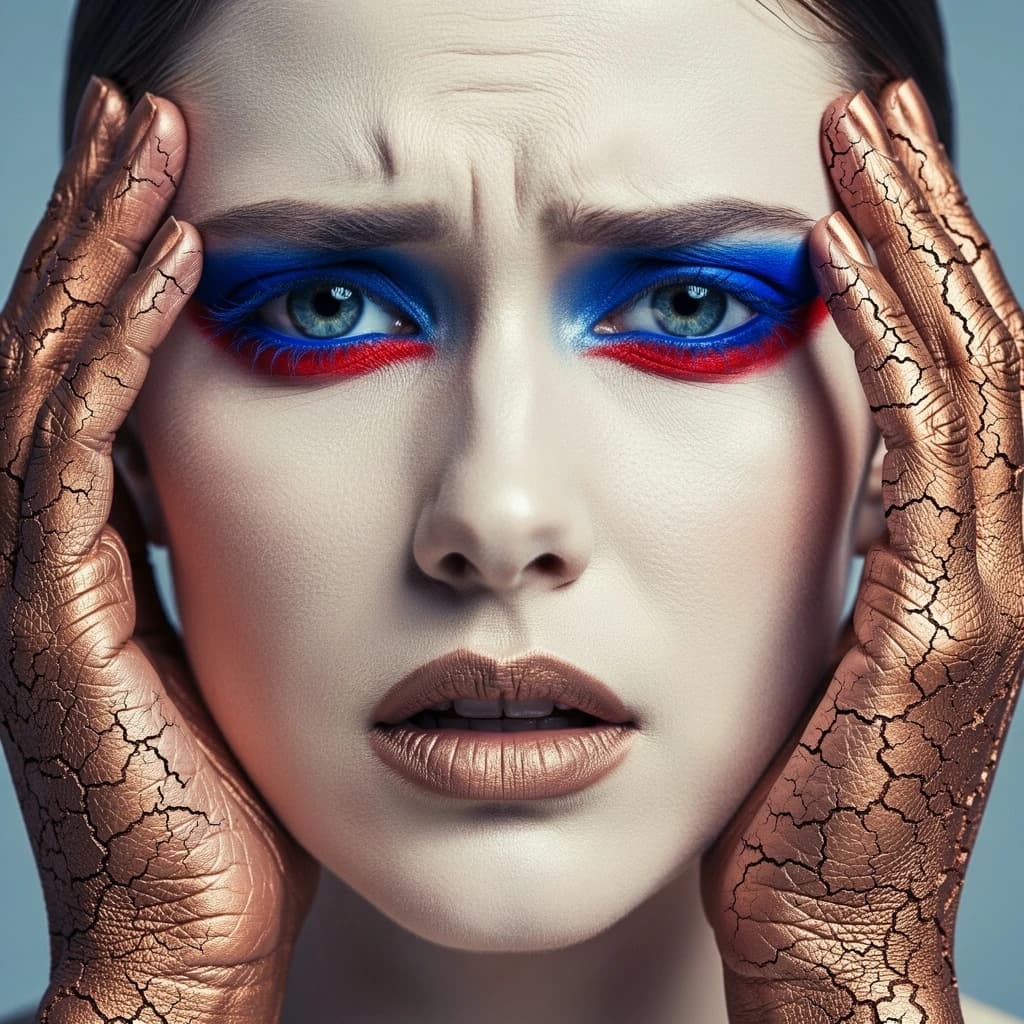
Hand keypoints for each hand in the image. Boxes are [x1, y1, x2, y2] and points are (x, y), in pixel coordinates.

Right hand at [0, 77, 316, 1022]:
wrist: (186, 930)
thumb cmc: (226, 802)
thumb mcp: (228, 652)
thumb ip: (217, 565)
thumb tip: (236, 486)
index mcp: (79, 551)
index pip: (85, 373)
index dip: (113, 269)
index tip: (165, 182)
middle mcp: (31, 545)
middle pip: (53, 343)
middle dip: (93, 222)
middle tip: (139, 113)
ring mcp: (28, 573)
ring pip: (52, 367)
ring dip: (100, 246)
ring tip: (148, 138)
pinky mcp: (53, 608)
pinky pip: (84, 442)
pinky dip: (126, 343)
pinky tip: (175, 260)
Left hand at [701, 78, 1023, 1023]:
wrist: (827, 928)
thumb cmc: (804, 804)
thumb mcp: (818, 657)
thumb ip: (833, 568)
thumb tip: (807, 496)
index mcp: (958, 552)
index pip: (952, 370)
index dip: (915, 261)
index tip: (858, 177)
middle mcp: (994, 550)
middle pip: (974, 340)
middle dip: (923, 213)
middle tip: (868, 110)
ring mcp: (983, 581)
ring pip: (965, 368)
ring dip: (912, 242)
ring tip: (859, 138)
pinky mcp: (941, 619)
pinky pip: (917, 448)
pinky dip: (884, 343)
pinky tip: (831, 261)